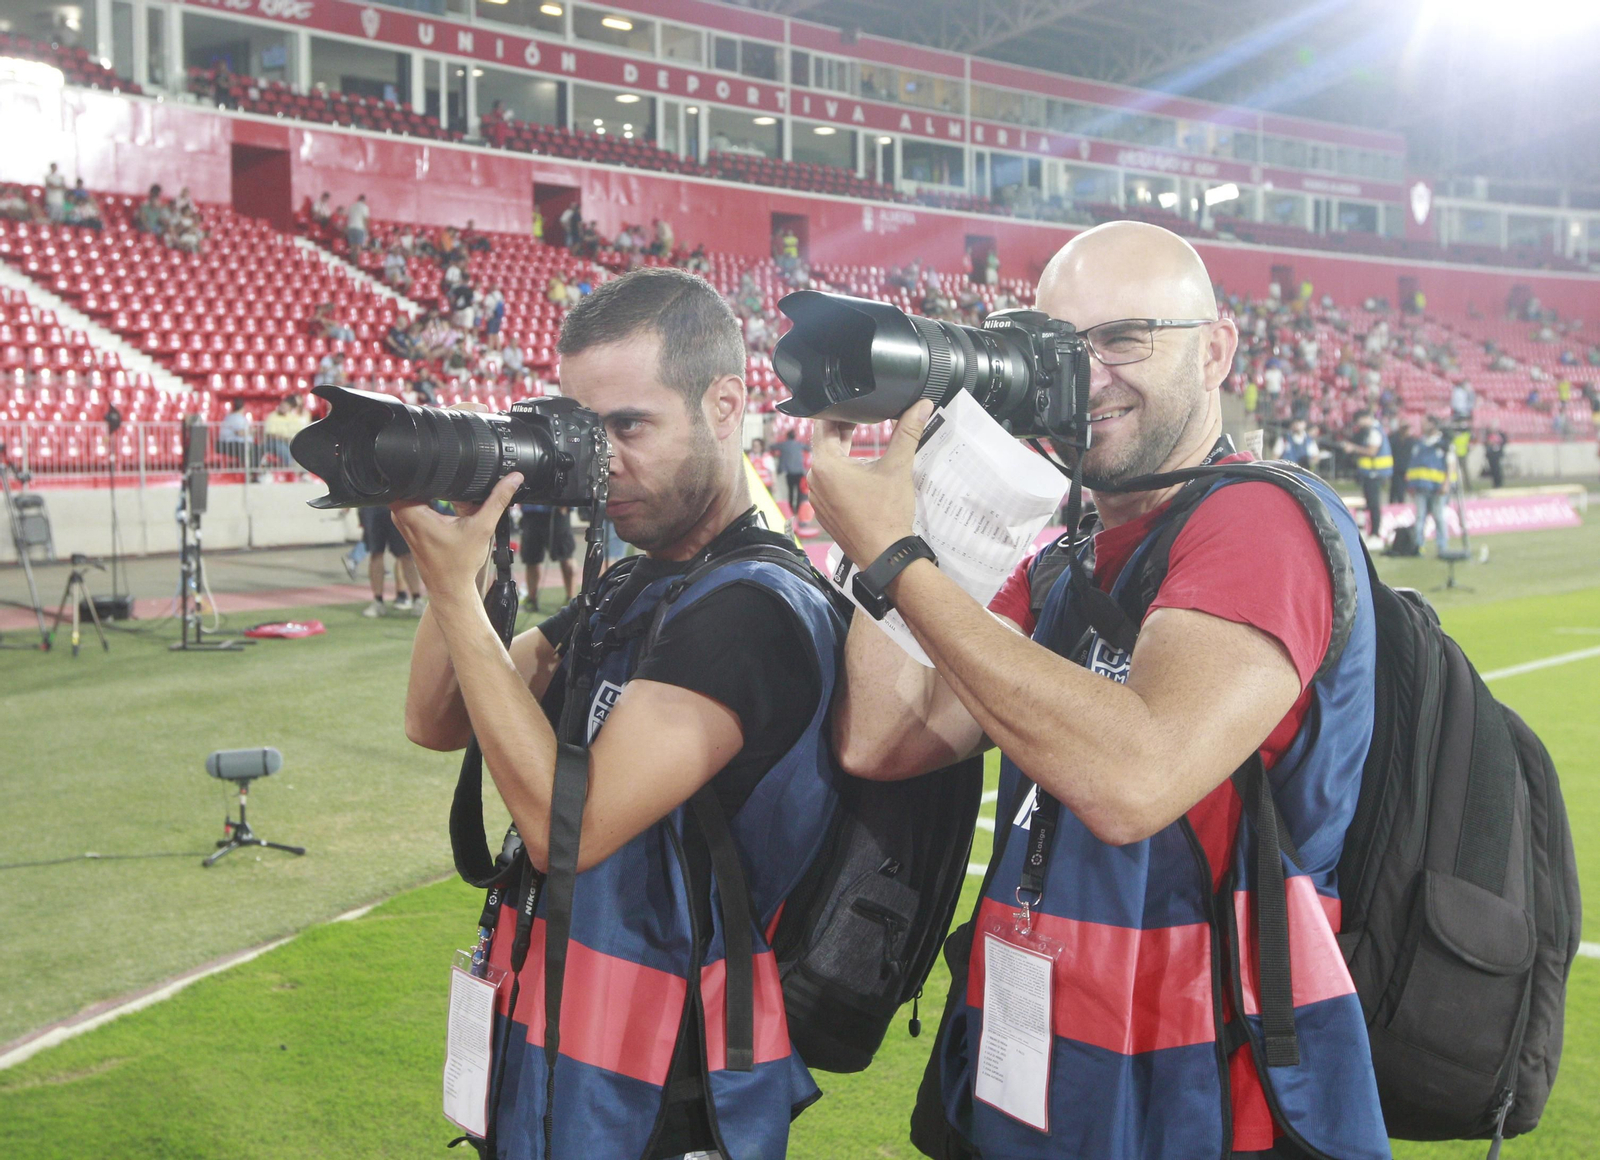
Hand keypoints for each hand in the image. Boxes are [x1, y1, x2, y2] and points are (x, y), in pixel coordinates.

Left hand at [391, 472, 522, 606]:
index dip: (430, 470)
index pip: (413, 476)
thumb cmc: (459, 565)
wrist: (450, 588)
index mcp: (413, 513)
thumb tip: (513, 478)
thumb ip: (498, 500)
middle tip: (454, 497)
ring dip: (435, 494)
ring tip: (450, 509)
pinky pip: (416, 504)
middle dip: (437, 483)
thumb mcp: (483, 527)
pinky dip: (432, 504)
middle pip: (417, 481)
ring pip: (416, 492)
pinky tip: (447, 515)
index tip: (448, 478)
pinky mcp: (409, 527)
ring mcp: (403, 521)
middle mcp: (402, 515)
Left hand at [807, 400, 934, 568]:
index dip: (838, 410)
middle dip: (844, 430)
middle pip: (826, 444)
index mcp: (826, 465)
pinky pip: (829, 484)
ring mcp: (818, 498)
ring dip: (843, 453)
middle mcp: (815, 480)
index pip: (824, 425)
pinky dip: (842, 474)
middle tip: (862, 418)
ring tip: (861, 441)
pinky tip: (860, 473)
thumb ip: (908, 432)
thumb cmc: (886, 514)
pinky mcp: (825, 512)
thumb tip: (920, 406)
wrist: (885, 555)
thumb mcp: (898, 467)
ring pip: (827, 465)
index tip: (853, 403)